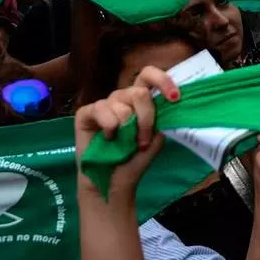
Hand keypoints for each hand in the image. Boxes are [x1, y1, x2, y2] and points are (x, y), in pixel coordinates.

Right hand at [74, 66, 178, 194]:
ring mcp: (104, 104)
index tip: (174, 97)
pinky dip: (108, 126)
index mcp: (140, 101)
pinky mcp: (86, 113)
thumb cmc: (133, 160)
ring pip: (121, 103)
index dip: (162, 80)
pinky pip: (100, 108)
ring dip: (127, 127)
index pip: (149, 76)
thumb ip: (160, 120)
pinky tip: (107, 138)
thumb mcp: (154, 140)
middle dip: (146, 118)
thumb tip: (166, 103)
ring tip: (124, 144)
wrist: (112, 183)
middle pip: (139, 92)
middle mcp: (122, 98)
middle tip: (143, 140)